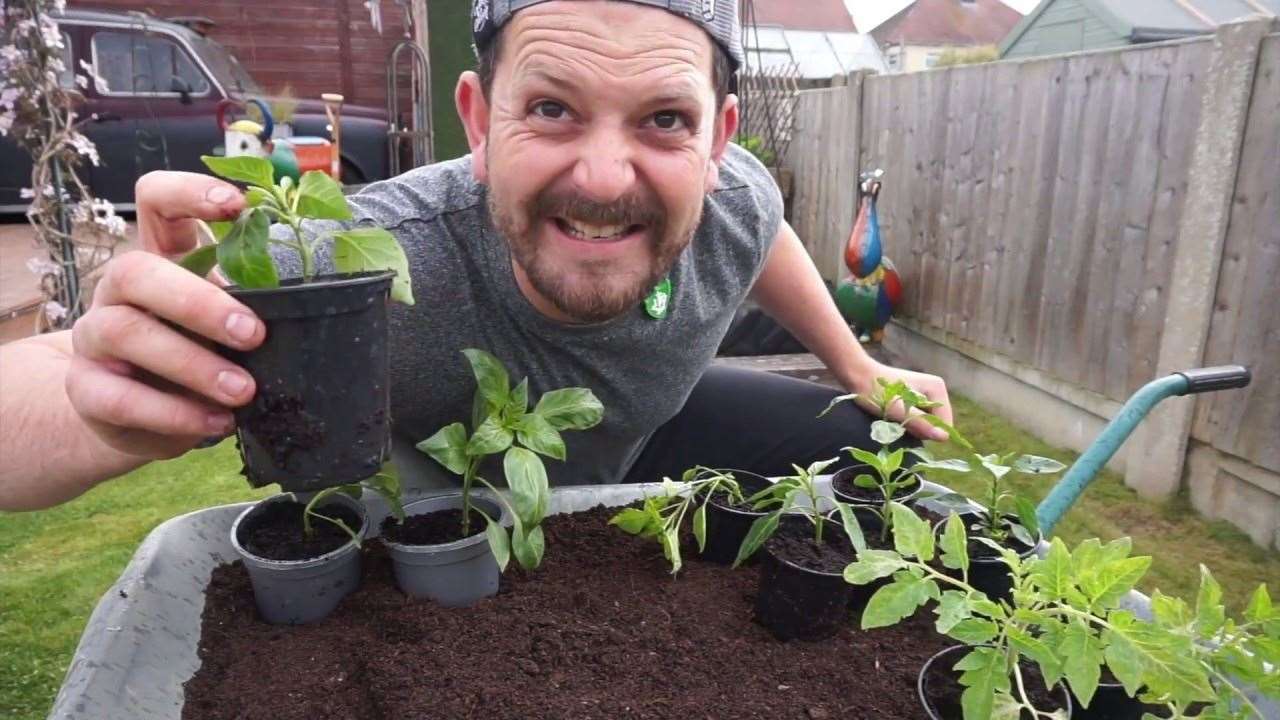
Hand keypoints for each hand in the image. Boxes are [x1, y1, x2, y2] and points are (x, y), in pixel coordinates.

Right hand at [65, 172, 262, 458]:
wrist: (137, 416)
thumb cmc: (196, 354)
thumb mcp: (225, 323)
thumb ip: (252, 303)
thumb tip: (316, 299)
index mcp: (160, 258)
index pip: (156, 202)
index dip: (188, 193)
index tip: (236, 205)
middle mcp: (120, 289)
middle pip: (138, 270)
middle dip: (198, 302)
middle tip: (253, 334)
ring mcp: (96, 336)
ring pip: (127, 332)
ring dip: (193, 364)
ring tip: (242, 391)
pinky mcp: (87, 388)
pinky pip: (120, 397)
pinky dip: (174, 413)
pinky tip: (216, 423)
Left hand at [852, 360, 952, 441]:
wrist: (858, 376)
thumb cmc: (875, 392)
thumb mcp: (897, 411)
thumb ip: (920, 423)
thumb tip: (944, 437)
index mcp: (937, 389)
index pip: (945, 424)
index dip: (927, 432)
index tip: (905, 425)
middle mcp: (936, 389)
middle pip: (937, 423)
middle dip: (918, 428)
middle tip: (897, 420)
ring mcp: (927, 393)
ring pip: (926, 422)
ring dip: (911, 425)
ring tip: (894, 417)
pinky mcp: (917, 397)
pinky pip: (919, 417)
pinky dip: (907, 420)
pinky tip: (894, 414)